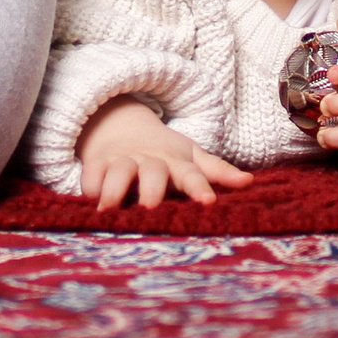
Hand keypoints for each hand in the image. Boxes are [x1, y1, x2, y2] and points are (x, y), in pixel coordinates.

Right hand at [77, 96, 253, 206]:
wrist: (123, 125)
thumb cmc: (164, 152)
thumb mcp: (191, 156)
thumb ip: (216, 171)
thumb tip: (249, 182)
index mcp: (177, 163)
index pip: (192, 175)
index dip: (200, 188)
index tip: (208, 202)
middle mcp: (150, 161)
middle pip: (153, 172)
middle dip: (152, 189)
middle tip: (150, 209)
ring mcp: (123, 160)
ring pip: (119, 171)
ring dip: (115, 190)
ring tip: (110, 211)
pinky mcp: (98, 162)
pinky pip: (92, 172)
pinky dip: (90, 184)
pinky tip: (89, 199)